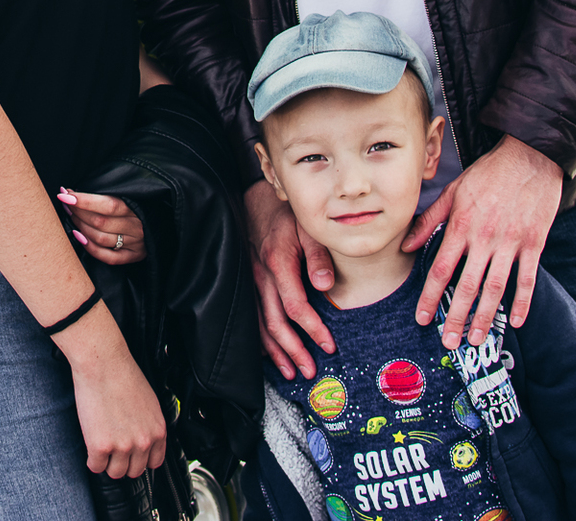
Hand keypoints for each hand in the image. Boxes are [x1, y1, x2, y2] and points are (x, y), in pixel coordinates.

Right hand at [56, 302, 167, 477]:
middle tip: (113, 451)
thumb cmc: (122, 373)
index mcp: (158, 430)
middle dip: (123, 463)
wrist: (103, 362)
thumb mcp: (148, 401)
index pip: (154, 463)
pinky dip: (92, 460)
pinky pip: (95, 466)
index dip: (140, 459)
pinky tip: (91, 447)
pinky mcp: (101, 446)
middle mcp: (143, 442)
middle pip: (134, 471)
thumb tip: (141, 437)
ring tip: (101, 448)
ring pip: (115, 473)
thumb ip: (148, 424)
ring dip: (107, 463)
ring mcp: (122, 446)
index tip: (131, 456)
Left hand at [61, 189, 144, 264]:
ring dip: (81, 227)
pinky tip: (78, 237)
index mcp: (137, 208)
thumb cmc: (140, 203)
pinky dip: (91, 248)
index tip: (64, 194)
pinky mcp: (133, 256)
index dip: (84, 200)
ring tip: (71, 216)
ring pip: (101, 238)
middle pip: (101, 222)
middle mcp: (137, 227)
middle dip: (78, 212)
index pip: (108, 205)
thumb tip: (71, 190)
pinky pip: (108, 257)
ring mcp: (136, 244)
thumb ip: (105, 194)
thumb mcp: (129, 194)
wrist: (164, 223)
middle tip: (66, 203)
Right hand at [243, 181, 335, 379]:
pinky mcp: (246, 282)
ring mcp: (250, 281)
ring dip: (275, 351)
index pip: (296, 307)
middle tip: (309, 371)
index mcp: (278, 264)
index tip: (329, 346)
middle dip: (292, 351)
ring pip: (259, 324)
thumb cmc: (287, 215)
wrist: (256, 202)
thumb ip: (318, 257)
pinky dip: (258, 339)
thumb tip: (326, 285)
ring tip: (290, 372)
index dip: (313, 330)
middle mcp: (261, 277)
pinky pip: (250, 316)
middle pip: (274, 323)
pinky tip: (267, 353)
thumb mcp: (308, 228)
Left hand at [404, 134, 561, 345]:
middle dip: (456, 316)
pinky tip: (515, 321)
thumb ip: (429, 220)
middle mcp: (484, 237)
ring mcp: (511, 242)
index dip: (430, 296)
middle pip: (467, 285)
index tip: (422, 318)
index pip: (441, 268)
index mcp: (460, 226)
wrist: (529, 157)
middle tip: (449, 342)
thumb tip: (406, 245)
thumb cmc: (488, 174)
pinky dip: (522, 301)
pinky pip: (528, 278)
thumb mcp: (453, 191)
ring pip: (496, 287)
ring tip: (476, 339)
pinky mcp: (534, 242)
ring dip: (485, 316)